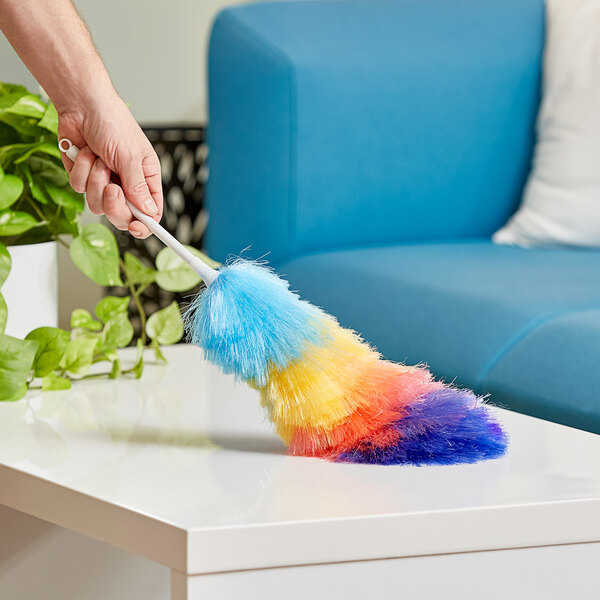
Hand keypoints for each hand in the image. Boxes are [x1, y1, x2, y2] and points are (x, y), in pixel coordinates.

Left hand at [58, 91, 162, 238]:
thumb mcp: (131, 157)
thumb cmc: (113, 123)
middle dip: (114, 205)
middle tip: (112, 189)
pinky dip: (81, 170)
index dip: (145, 225)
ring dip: (95, 181)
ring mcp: (103, 182)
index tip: (136, 228)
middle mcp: (126, 184)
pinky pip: (79, 188)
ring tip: (99, 160)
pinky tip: (85, 153)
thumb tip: (149, 212)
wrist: (82, 105)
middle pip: (122, 215)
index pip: (151, 212)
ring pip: (97, 204)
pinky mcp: (83, 177)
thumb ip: (138, 187)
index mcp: (145, 179)